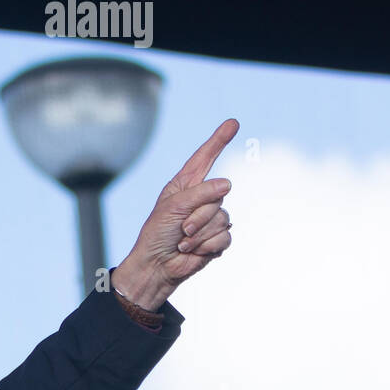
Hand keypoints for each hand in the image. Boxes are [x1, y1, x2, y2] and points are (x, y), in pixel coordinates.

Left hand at [114, 118, 237, 308]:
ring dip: (200, 234)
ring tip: (183, 242)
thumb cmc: (157, 234)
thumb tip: (228, 185)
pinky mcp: (217, 238)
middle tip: (181, 229)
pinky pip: (225, 236)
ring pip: (222, 218)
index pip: (205, 158)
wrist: (157, 266)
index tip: (232, 123)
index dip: (219, 140)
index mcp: (186, 185)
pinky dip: (207, 246)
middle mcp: (201, 198)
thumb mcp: (173, 207)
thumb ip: (200, 193)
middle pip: (218, 194)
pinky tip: (194, 251)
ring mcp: (211, 218)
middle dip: (198, 216)